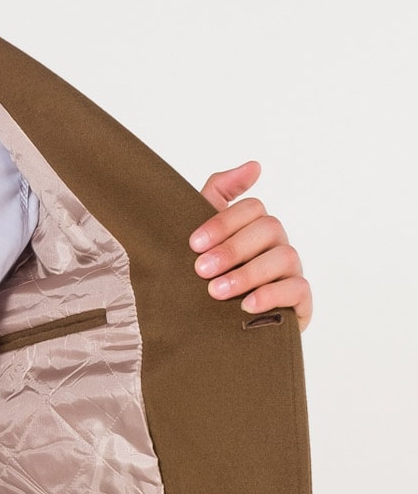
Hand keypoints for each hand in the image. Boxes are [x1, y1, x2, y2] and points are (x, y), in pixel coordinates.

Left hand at [189, 161, 311, 331]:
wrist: (213, 328)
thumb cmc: (211, 275)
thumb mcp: (205, 234)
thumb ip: (220, 192)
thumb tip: (255, 165)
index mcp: (256, 226)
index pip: (252, 208)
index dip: (223, 223)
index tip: (193, 244)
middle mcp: (277, 244)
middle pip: (269, 228)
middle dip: (232, 249)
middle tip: (201, 270)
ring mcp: (291, 271)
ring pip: (284, 257)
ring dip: (247, 273)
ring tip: (216, 291)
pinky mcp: (300, 301)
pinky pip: (298, 289)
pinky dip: (271, 295)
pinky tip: (246, 306)